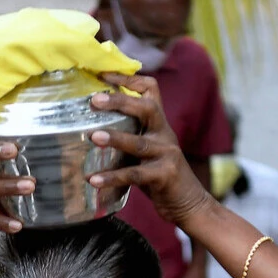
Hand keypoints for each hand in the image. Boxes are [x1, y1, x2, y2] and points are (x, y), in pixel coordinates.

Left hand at [88, 73, 215, 227]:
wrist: (189, 203)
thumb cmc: (159, 175)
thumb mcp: (146, 150)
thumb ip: (128, 137)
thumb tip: (88, 128)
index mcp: (158, 125)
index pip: (150, 90)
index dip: (128, 79)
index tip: (103, 74)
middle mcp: (164, 135)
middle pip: (147, 108)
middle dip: (120, 101)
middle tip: (94, 100)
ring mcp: (166, 155)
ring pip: (139, 143)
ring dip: (115, 138)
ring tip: (92, 137)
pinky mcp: (164, 176)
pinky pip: (135, 175)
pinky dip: (113, 177)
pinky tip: (94, 180)